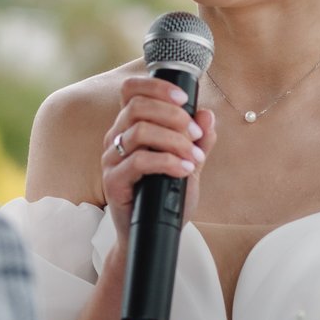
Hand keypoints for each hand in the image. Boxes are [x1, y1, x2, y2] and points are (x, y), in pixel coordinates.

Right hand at [101, 76, 214, 246]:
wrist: (152, 232)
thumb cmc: (166, 197)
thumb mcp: (189, 163)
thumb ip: (198, 141)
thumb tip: (206, 115)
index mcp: (131, 125)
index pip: (131, 90)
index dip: (156, 86)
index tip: (184, 98)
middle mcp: (117, 137)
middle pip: (138, 106)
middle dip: (173, 115)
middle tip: (196, 135)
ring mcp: (112, 158)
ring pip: (140, 130)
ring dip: (175, 140)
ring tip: (194, 157)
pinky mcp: (113, 180)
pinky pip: (139, 161)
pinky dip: (167, 162)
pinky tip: (184, 170)